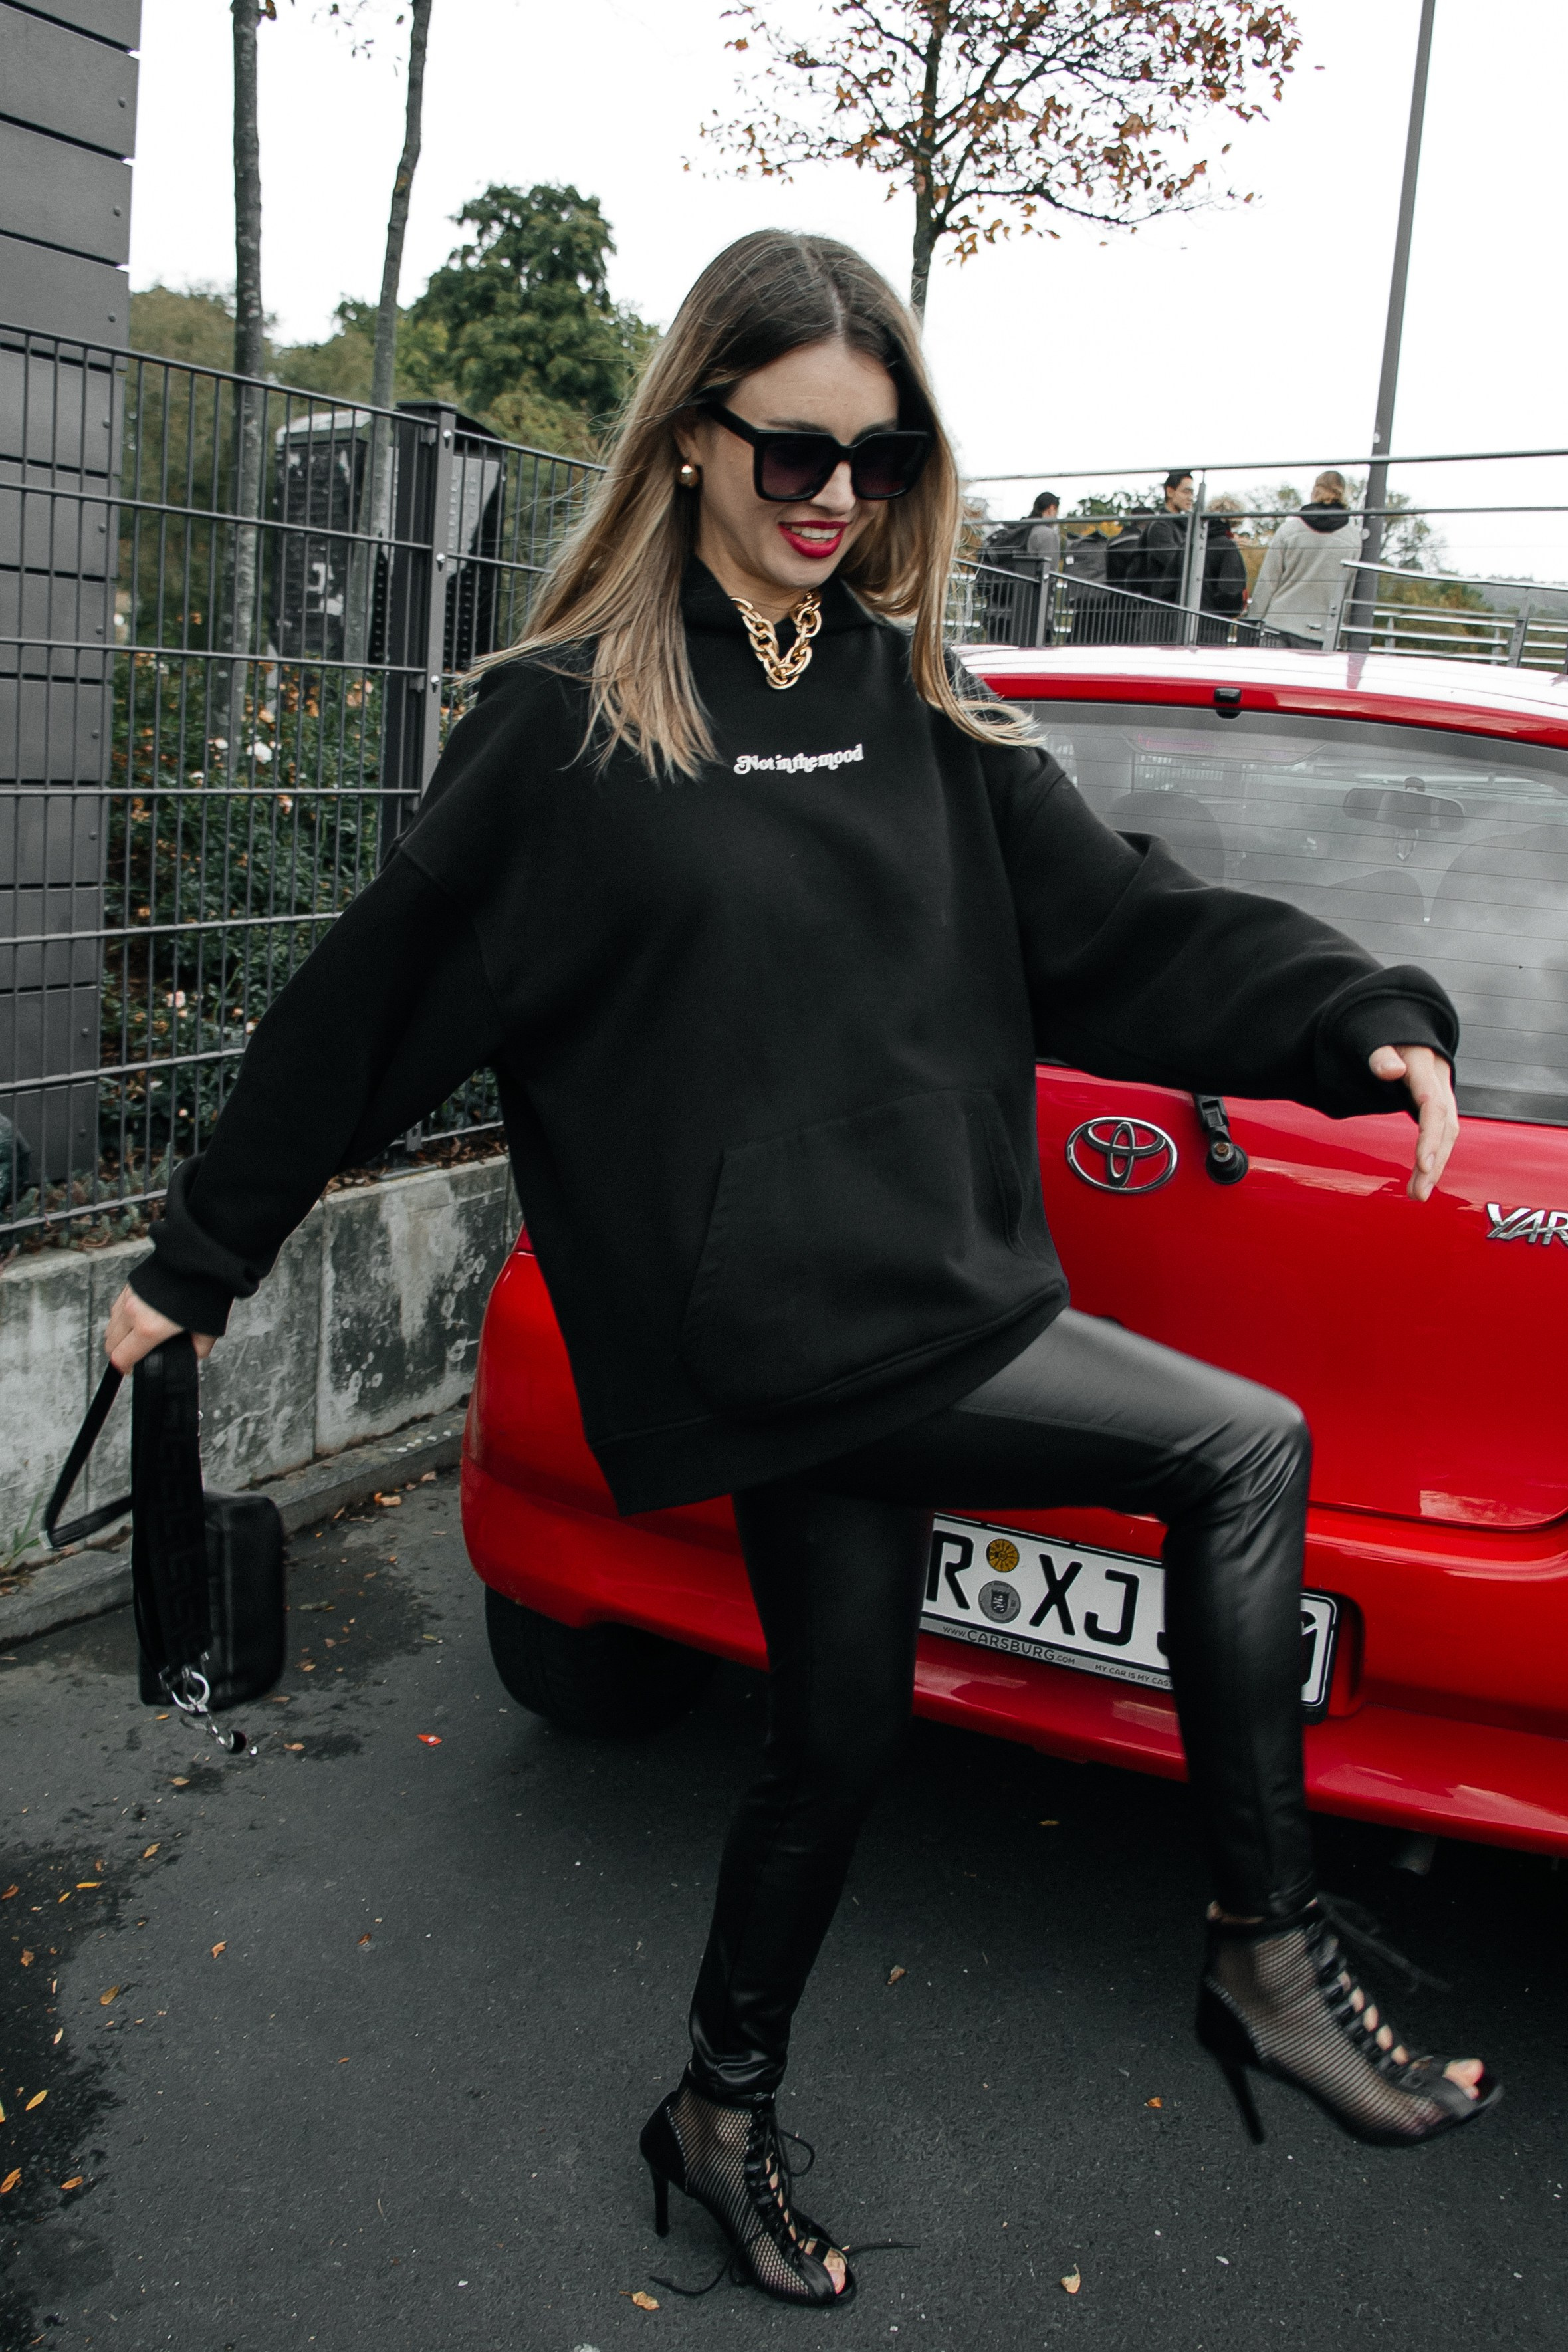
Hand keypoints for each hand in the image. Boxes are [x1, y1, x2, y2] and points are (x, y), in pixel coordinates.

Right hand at [104, 1284, 215, 1374]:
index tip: (131, 1369)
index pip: (121, 1357)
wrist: (200, 1256)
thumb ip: (199, 1347)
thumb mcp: (208, 1328)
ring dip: (119, 1335)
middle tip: (134, 1355)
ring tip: (137, 1337)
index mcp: (149, 1328)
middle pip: (110, 1343)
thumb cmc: (203, 1289)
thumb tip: (195, 1353)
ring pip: (111, 1324)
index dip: (125, 1368)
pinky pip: (117, 1308)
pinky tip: (139, 1317)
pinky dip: (123, 1317)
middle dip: (120, 1353)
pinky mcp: (130, 1285)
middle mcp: (133, 1312)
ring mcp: (128, 1297)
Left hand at [1368, 1045, 1456, 1201]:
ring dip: (1435, 1166)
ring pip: (1447, 1135)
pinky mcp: (1437, 1106)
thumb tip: (1392, 1069)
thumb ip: (1381, 1055)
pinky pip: (1440, 1134)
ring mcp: (1442, 1096)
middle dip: (1435, 1162)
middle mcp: (1441, 1084)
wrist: (1402, 1029)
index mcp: (1427, 1067)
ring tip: (1418, 1195)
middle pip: (1446, 1127)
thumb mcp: (1378, 1039)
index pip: (1434, 1107)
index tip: (1422, 1166)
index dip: (1430, 1137)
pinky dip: (1433, 1157)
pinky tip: (1422, 1179)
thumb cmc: (1385, 1035)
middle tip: (1419, 1193)